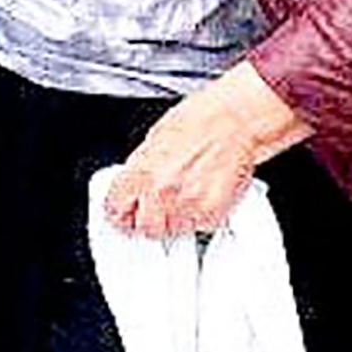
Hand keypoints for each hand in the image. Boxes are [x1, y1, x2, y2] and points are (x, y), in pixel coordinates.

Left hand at [100, 64, 309, 239]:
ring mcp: (188, 206)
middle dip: (150, 219)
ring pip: (173, 230)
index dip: (122, 210)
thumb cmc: (199, 120)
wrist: (235, 120)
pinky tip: (203, 195)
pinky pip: (200, 226)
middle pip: (145, 228)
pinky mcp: (213, 214)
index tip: (126, 211)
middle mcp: (161, 193)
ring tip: (185, 194)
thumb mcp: (154, 139)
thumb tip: (133, 185)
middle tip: (157, 206)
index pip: (116, 208)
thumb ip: (141, 169)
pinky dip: (201, 216)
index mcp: (141, 173)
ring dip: (176, 219)